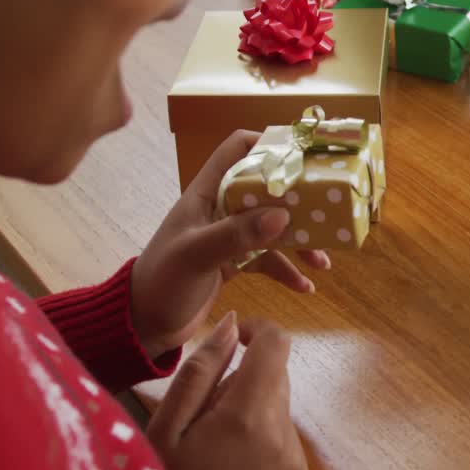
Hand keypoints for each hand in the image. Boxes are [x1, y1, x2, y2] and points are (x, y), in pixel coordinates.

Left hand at [131, 130, 331, 358]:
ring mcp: (229, 234)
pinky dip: (288, 270)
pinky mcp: (234, 261)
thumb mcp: (196, 256)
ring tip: (323, 260)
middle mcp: (221, 207)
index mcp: (206, 192)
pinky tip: (305, 286)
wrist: (141, 326)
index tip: (303, 157)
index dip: (269, 144)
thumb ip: (236, 234)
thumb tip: (283, 215)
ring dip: (300, 240)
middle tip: (328, 209)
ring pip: (273, 226)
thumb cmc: (162, 282)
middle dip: (298, 199)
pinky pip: (269, 259)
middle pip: (267, 188)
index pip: (238, 149)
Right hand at [147, 314, 307, 469]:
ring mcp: (292, 452)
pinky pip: (277, 431)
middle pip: (273, 372)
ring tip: (210, 443)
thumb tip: (231, 324)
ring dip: (245, 407)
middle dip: (240, 377)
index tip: (231, 340)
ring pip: (274, 402)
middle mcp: (282, 429)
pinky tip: (226, 460)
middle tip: (202, 413)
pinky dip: (253, 433)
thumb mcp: (167, 431)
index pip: (276, 342)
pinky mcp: (294, 469)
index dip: (256, 330)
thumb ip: (198, 372)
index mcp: (251, 412)